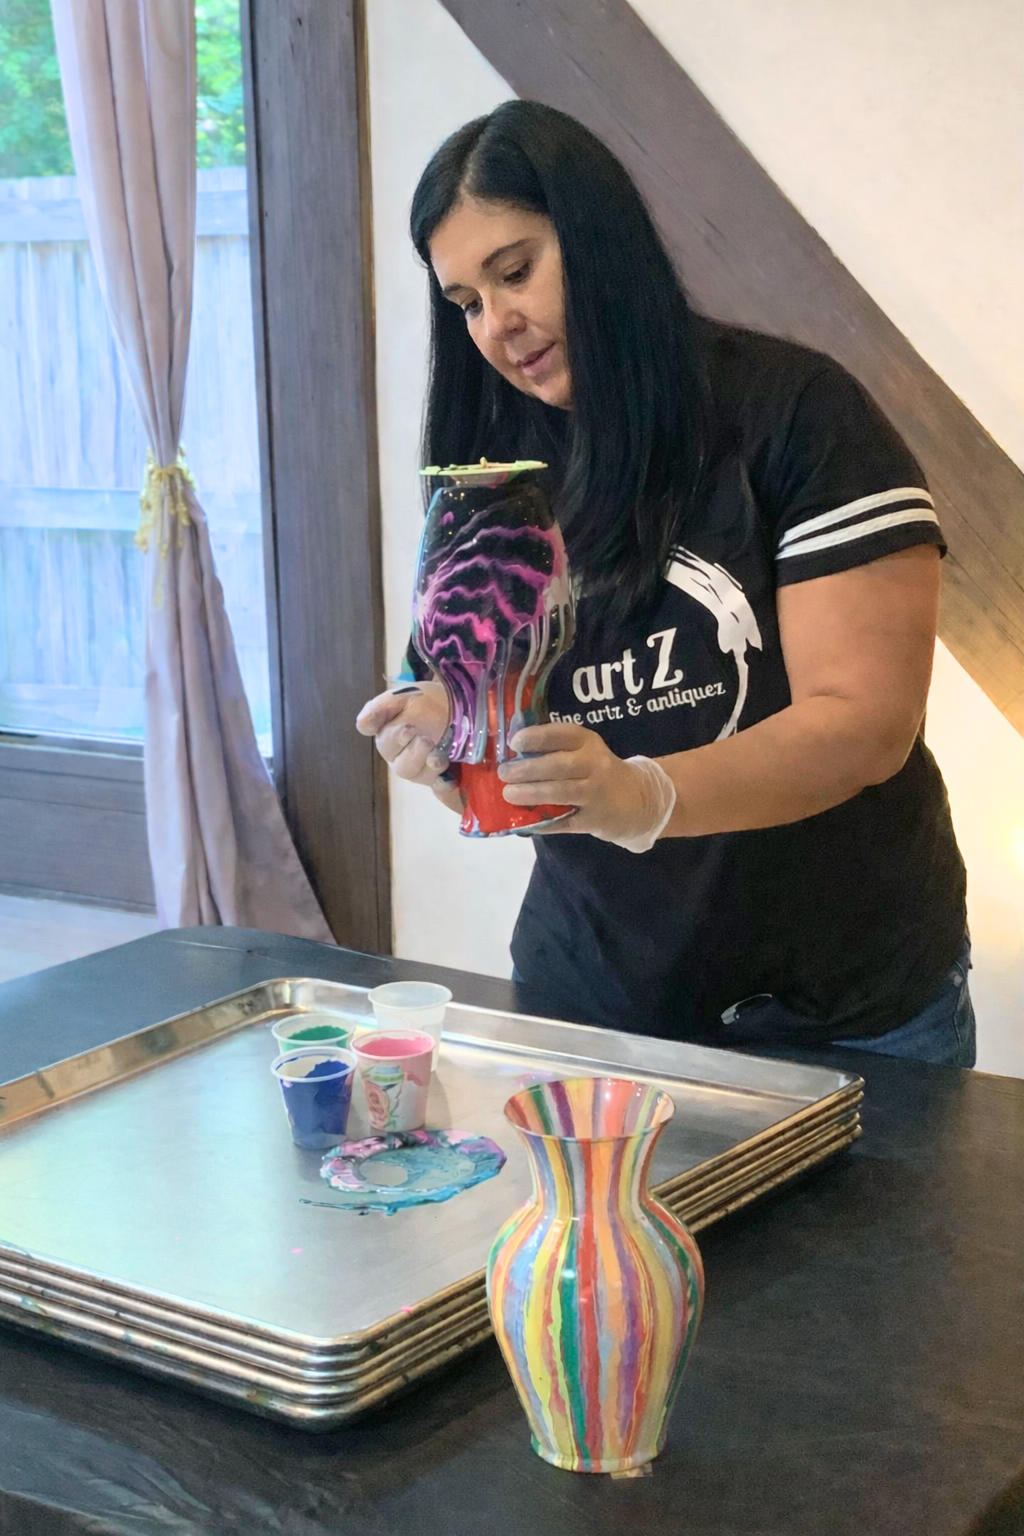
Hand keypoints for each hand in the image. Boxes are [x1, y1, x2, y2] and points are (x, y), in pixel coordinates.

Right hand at [356, 682, 450, 788]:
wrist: (460, 704)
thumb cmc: (427, 701)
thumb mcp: (405, 696)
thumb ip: (380, 708)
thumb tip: (362, 726)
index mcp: (391, 739)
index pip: (387, 744)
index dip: (396, 738)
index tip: (408, 729)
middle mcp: (404, 758)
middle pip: (403, 766)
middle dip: (415, 754)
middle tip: (427, 740)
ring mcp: (424, 771)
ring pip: (420, 777)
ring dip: (430, 768)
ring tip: (441, 756)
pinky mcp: (444, 778)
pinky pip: (441, 792)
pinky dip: (445, 788)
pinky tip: (450, 782)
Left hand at [499, 723, 676, 851]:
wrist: (637, 799)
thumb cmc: (597, 771)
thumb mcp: (585, 751)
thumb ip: (554, 749)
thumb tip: (510, 752)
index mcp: (589, 743)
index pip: (563, 735)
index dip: (537, 737)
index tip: (515, 743)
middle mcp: (595, 765)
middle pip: (558, 766)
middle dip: (526, 769)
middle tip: (503, 773)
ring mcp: (596, 794)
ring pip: (560, 793)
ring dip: (531, 794)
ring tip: (509, 794)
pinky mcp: (594, 819)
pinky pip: (563, 821)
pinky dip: (542, 822)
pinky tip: (524, 821)